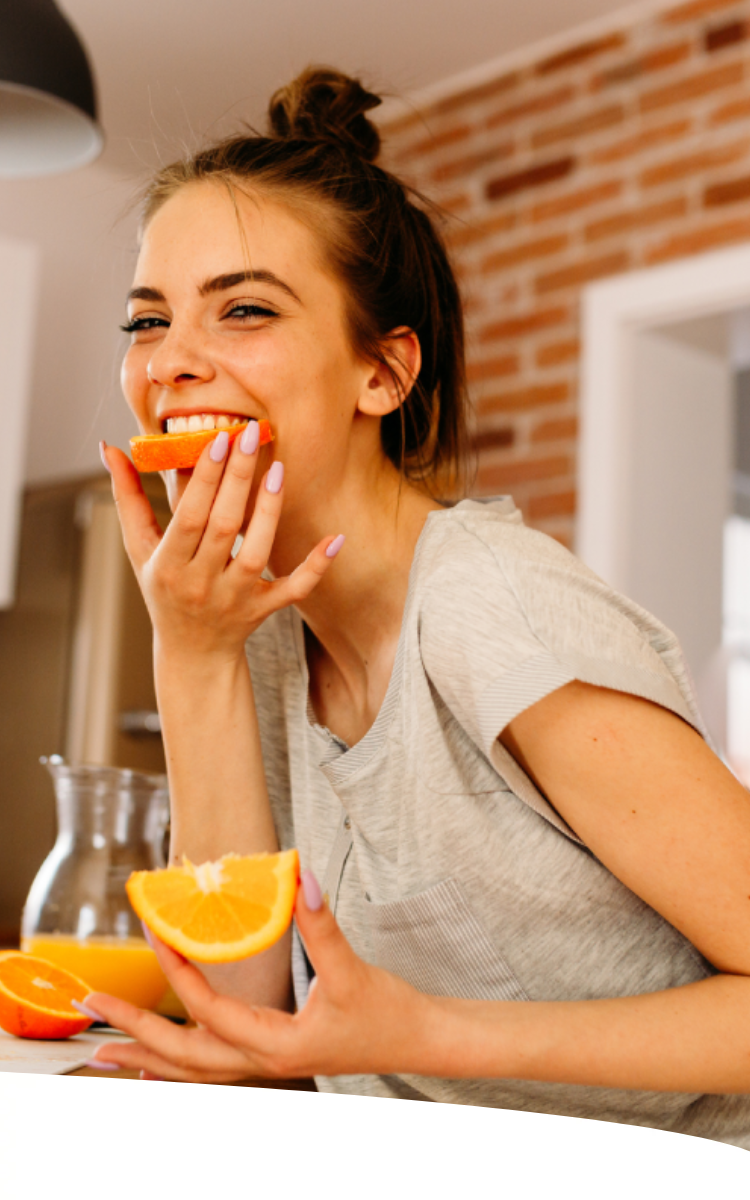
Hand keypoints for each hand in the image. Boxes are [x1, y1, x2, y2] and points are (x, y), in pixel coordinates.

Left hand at [79, 872, 436, 1082]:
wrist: (417, 1040)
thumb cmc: (388, 1011)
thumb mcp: (352, 967)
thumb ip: (320, 923)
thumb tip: (300, 875)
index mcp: (276, 1044)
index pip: (208, 1009)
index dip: (177, 970)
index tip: (153, 934)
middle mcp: (262, 1062)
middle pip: (182, 1056)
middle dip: (133, 1035)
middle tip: (92, 1012)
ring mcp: (264, 1065)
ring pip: (191, 1072)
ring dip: (145, 1059)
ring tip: (103, 1051)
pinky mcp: (271, 1057)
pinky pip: (210, 1069)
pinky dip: (175, 1066)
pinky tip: (156, 1063)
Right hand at [101, 425, 342, 659]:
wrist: (192, 653)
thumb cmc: (163, 589)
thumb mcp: (139, 548)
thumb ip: (127, 498)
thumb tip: (108, 448)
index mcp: (168, 566)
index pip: (189, 517)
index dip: (205, 478)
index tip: (219, 437)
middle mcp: (201, 584)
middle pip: (224, 527)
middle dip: (238, 479)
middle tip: (250, 435)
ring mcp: (235, 599)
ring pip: (257, 552)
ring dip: (269, 511)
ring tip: (278, 469)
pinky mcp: (264, 609)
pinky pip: (294, 589)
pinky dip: (316, 567)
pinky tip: (334, 539)